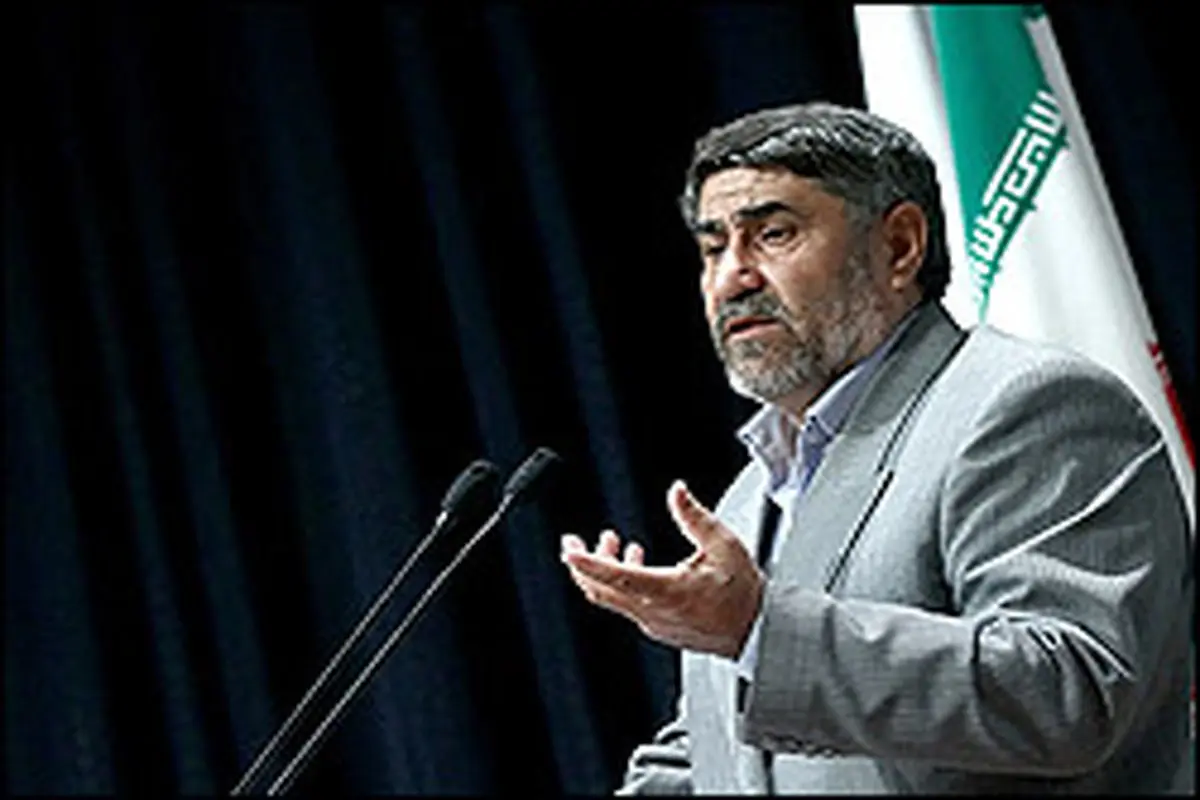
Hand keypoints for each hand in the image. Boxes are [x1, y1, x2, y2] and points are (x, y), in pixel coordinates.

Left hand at [560, 480, 764, 657]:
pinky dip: (621, 583)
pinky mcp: (658, 628)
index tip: (570, 551)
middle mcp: (655, 612)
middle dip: (582, 565)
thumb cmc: (743, 593)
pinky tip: (635, 564)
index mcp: (668, 591)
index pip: (616, 577)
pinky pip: (627, 606)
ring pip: (612, 599)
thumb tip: (677, 491)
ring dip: (604, 570)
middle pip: (601, 591)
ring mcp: (654, 623)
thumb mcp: (724, 544)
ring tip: (610, 543)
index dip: (588, 563)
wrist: (757, 630)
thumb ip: (694, 516)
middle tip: (572, 543)